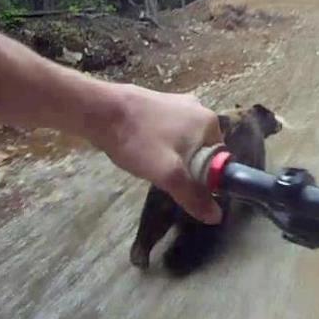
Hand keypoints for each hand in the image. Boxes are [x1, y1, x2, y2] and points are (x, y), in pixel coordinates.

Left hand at [93, 84, 223, 223]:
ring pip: (183, 140)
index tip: (183, 184)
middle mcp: (199, 108)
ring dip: (172, 155)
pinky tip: (142, 148)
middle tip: (164, 176)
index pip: (218, 159)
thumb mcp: (169, 175)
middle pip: (201, 149)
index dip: (204, 176)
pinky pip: (168, 130)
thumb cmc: (139, 140)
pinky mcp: (159, 102)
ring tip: (150, 162)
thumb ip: (193, 196)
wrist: (100, 111)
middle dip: (186, 165)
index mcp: (210, 122)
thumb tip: (216, 217)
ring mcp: (178, 102)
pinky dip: (160, 142)